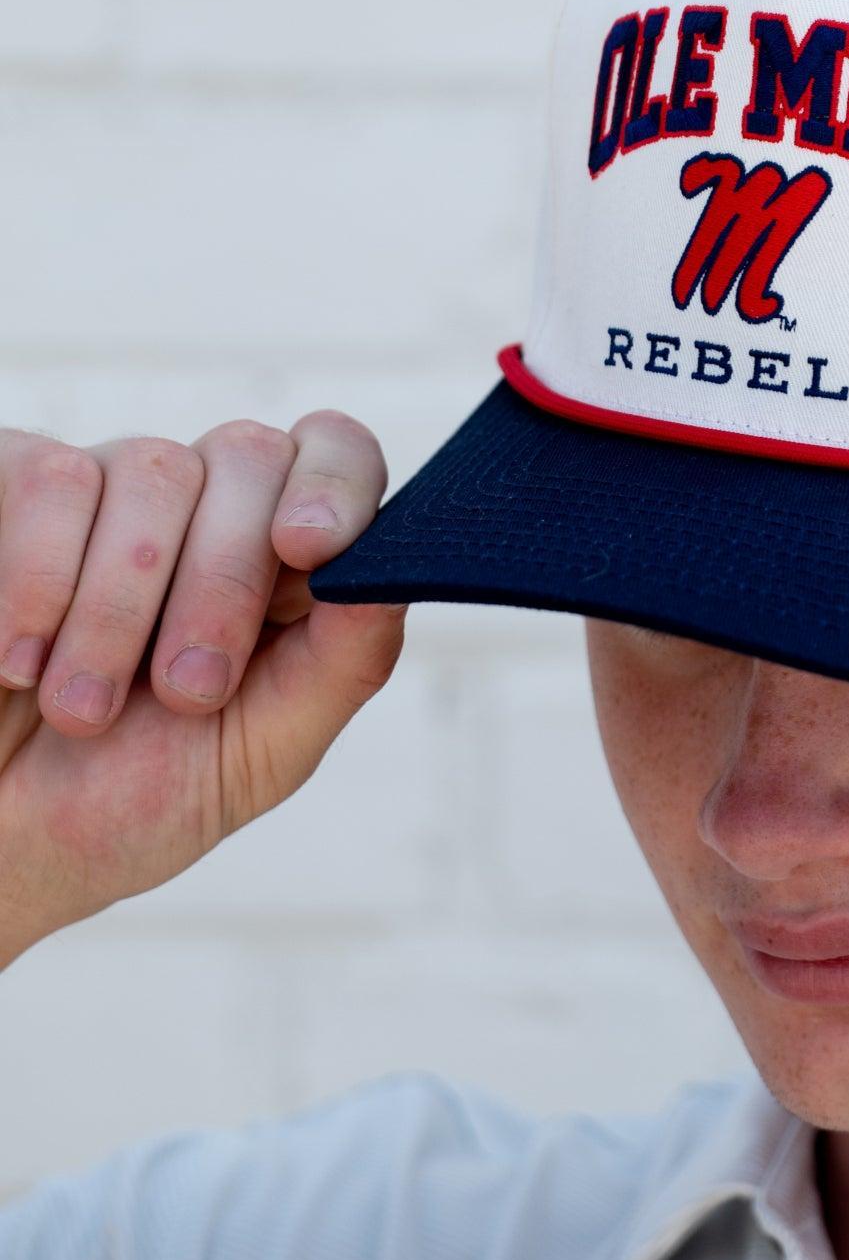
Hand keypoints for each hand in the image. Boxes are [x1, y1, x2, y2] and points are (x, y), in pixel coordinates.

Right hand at [0, 414, 407, 964]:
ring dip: (119, 608)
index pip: (337, 457)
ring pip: (149, 466)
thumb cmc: (125, 802)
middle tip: (183, 692)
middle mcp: (200, 506)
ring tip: (80, 710)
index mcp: (281, 562)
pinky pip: (46, 476)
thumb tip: (399, 572)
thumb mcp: (260, 754)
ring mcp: (102, 487)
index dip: (336, 482)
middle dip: (222, 583)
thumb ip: (345, 662)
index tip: (308, 546)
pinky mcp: (9, 487)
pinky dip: (37, 582)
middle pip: (249, 457)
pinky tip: (15, 663)